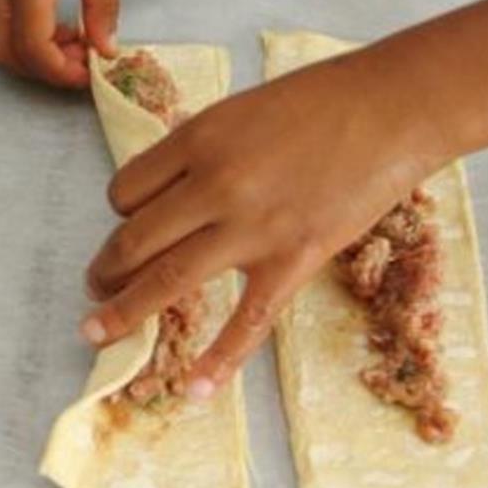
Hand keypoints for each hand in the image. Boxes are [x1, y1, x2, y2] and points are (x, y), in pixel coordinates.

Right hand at [0, 0, 129, 86]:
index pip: (31, 46)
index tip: (93, 71)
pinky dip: (16, 35)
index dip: (61, 71)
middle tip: (82, 60)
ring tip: (68, 42)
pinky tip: (52, 24)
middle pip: (3, 50)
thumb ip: (103, 4)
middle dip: (42, 69)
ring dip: (26, 54)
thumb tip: (105, 51)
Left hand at [81, 50, 438, 397]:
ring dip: (125, 311)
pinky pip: (246, 321)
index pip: (125, 190)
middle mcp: (213, 184)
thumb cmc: (320, 98)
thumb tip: (169, 197)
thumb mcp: (239, 111)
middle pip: (134, 239)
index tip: (131, 223)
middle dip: (106, 269)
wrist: (392, 108)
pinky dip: (219, 360)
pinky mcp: (293, 260)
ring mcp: (252, 227)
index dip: (120, 213)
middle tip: (94, 286)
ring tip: (96, 331)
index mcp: (196, 139)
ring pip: (168, 280)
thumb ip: (199, 154)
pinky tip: (193, 389)